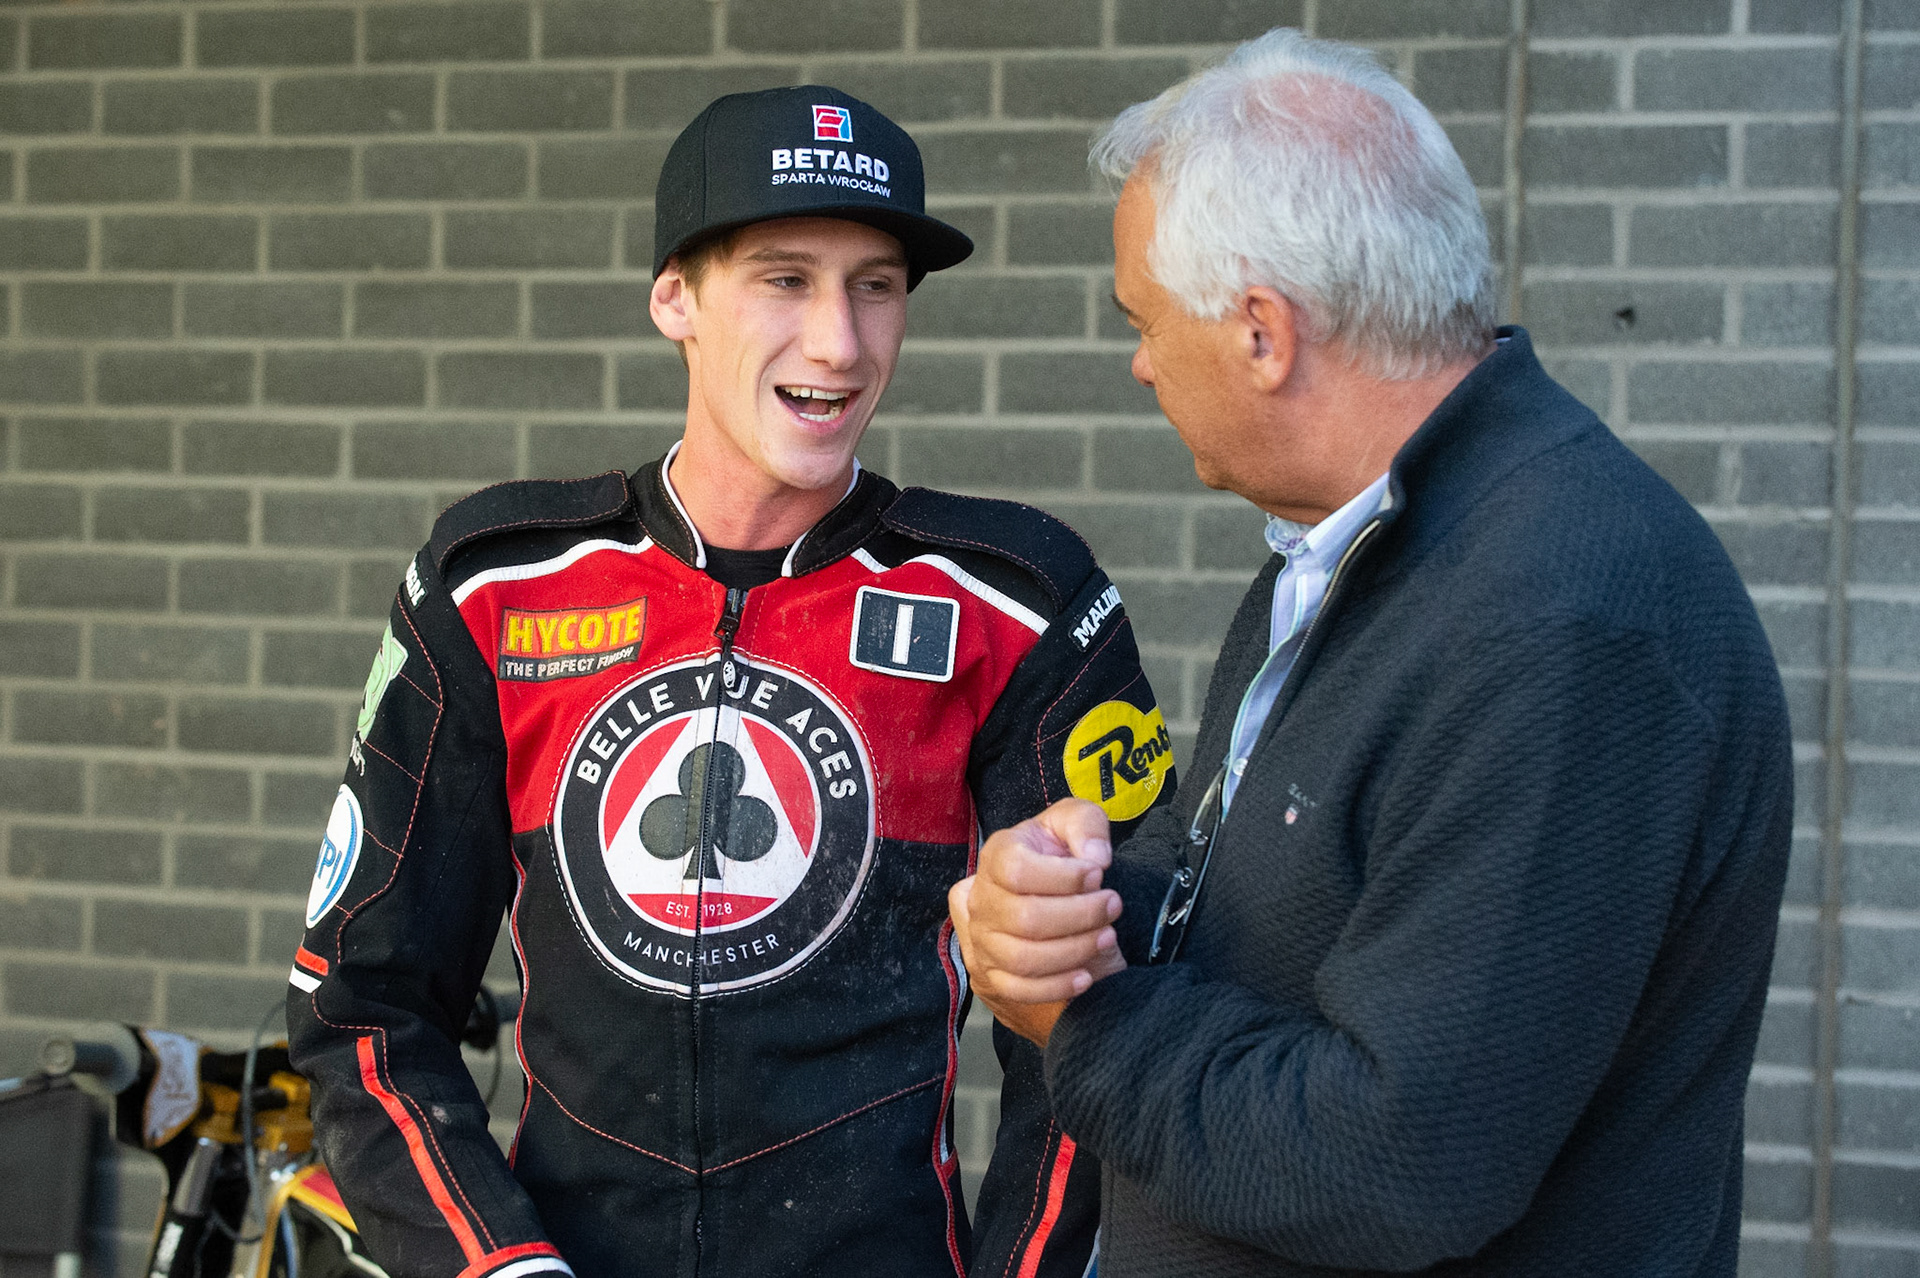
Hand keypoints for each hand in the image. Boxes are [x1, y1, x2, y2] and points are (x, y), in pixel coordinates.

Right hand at [950, 798, 1126, 1047]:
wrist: (1045, 892)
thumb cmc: (1060, 854)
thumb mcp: (1074, 822)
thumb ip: (1086, 824)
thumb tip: (1096, 857)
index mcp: (996, 857)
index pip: (1016, 871)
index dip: (1062, 877)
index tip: (1098, 874)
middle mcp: (982, 900)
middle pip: (1025, 918)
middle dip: (1079, 915)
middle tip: (1114, 906)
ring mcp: (983, 941)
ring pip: (1023, 958)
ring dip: (1074, 951)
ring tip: (1108, 936)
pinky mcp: (994, 975)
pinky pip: (1020, 990)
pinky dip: (1057, 986)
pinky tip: (1087, 975)